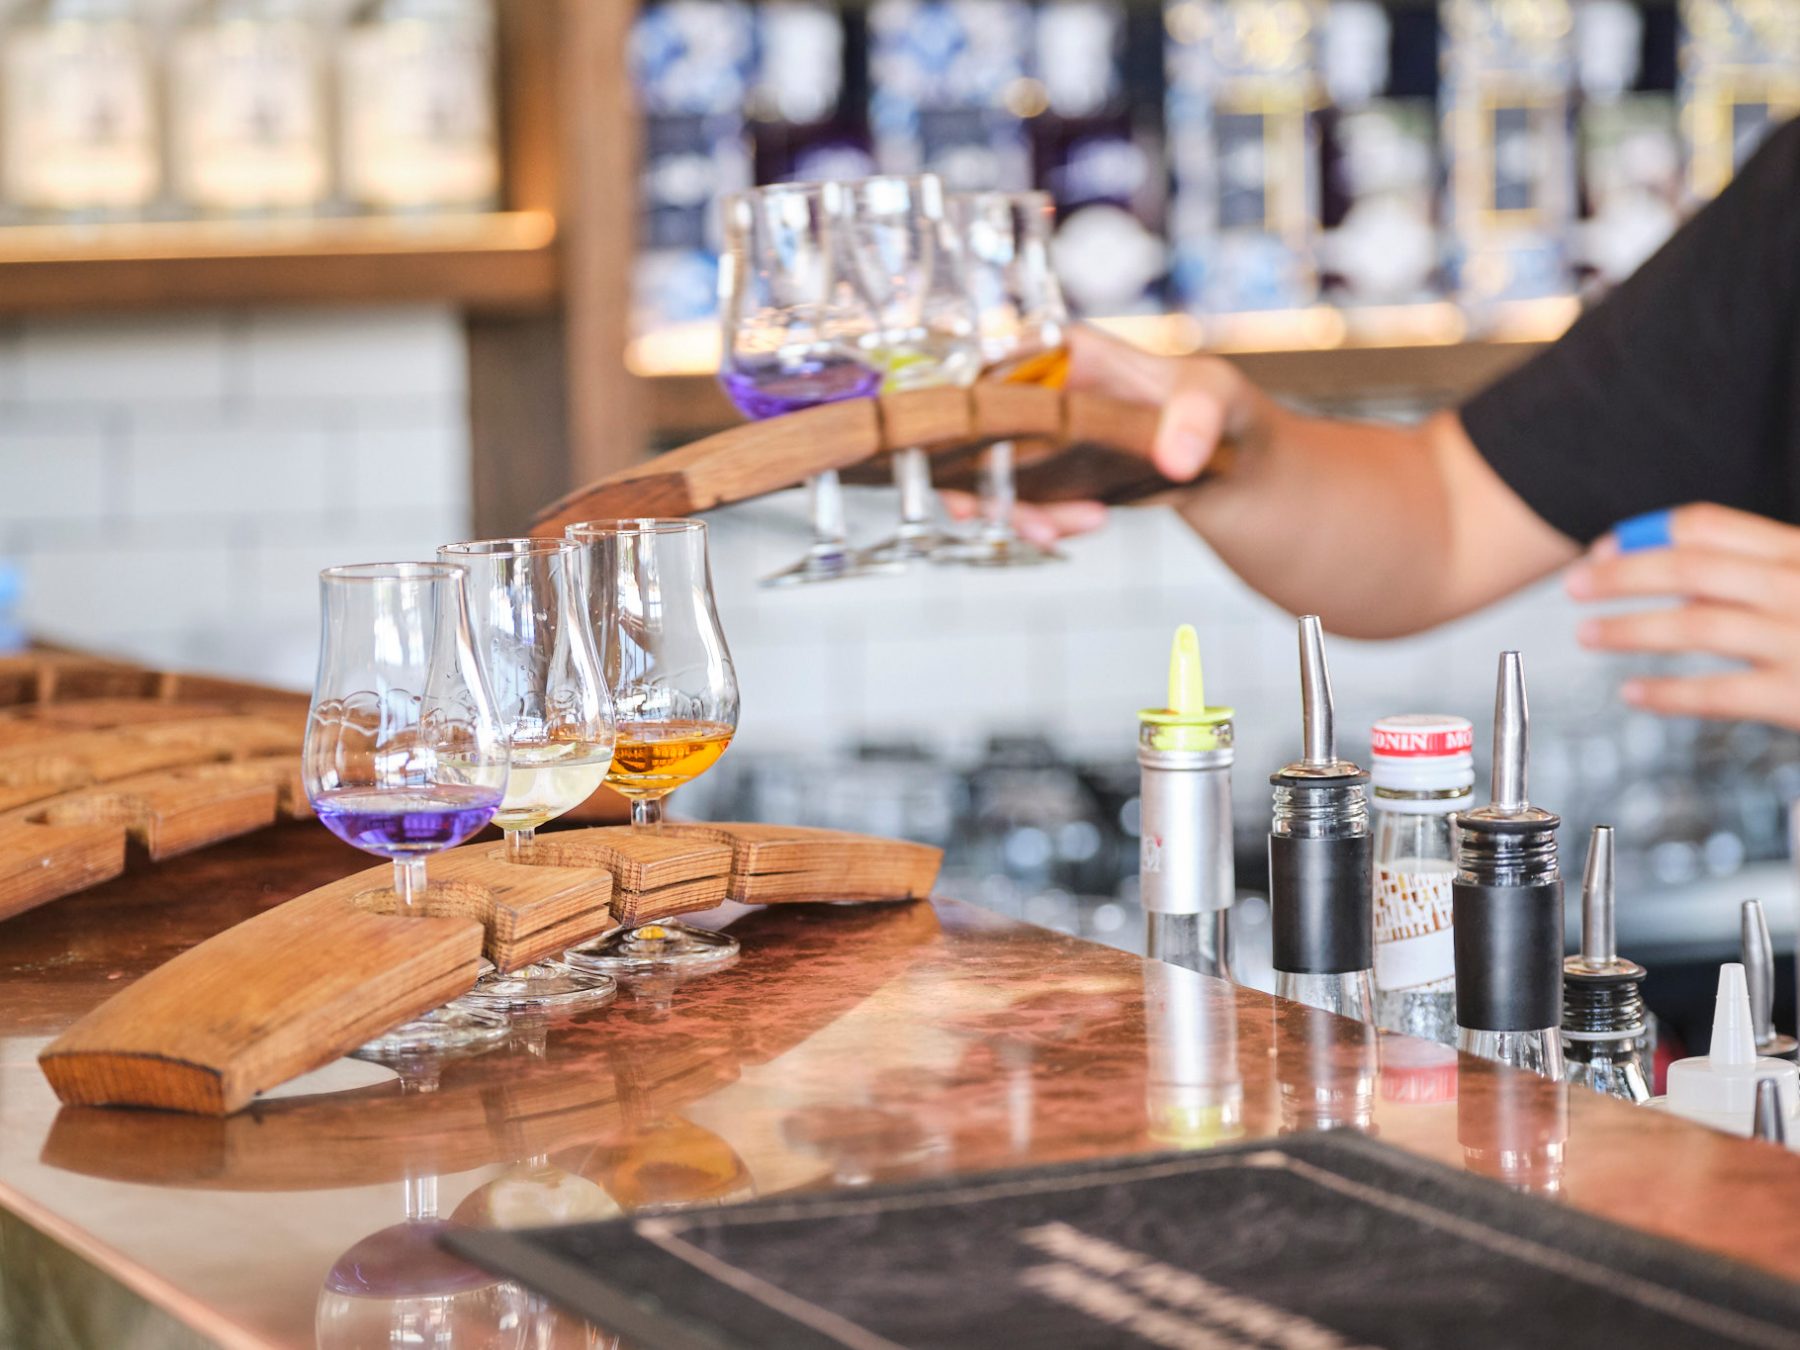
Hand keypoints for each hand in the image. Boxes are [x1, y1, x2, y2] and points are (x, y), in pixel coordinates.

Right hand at [941, 324, 1258, 542]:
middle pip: (975, 430)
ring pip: (992, 478)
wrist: (1227, 462)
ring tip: (1055, 531)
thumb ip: (1195, 416)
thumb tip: (1176, 458)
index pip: (985, 363)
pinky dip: (1043, 522)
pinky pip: (1024, 505)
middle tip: (987, 513)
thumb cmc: (1216, 405)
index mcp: (1058, 348)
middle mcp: (1038, 390)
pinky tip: (1085, 523)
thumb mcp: (1212, 395)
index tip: (952, 442)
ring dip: (1014, 510)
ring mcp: (1037, 440)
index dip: (956, 401)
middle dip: (972, 477)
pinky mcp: (1047, 481)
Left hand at [1567, 503, 1799, 728]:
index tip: (1603, 550)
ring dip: (1630, 629)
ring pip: (1696, 625)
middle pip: (1691, 569)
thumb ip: (1750, 574)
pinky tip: (1633, 692)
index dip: (1644, 536)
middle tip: (1576, 585)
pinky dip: (1668, 693)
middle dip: (1622, 576)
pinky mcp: (1796, 696)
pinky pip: (1718, 693)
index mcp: (1798, 552)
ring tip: (1587, 634)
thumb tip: (1666, 572)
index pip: (1707, 527)